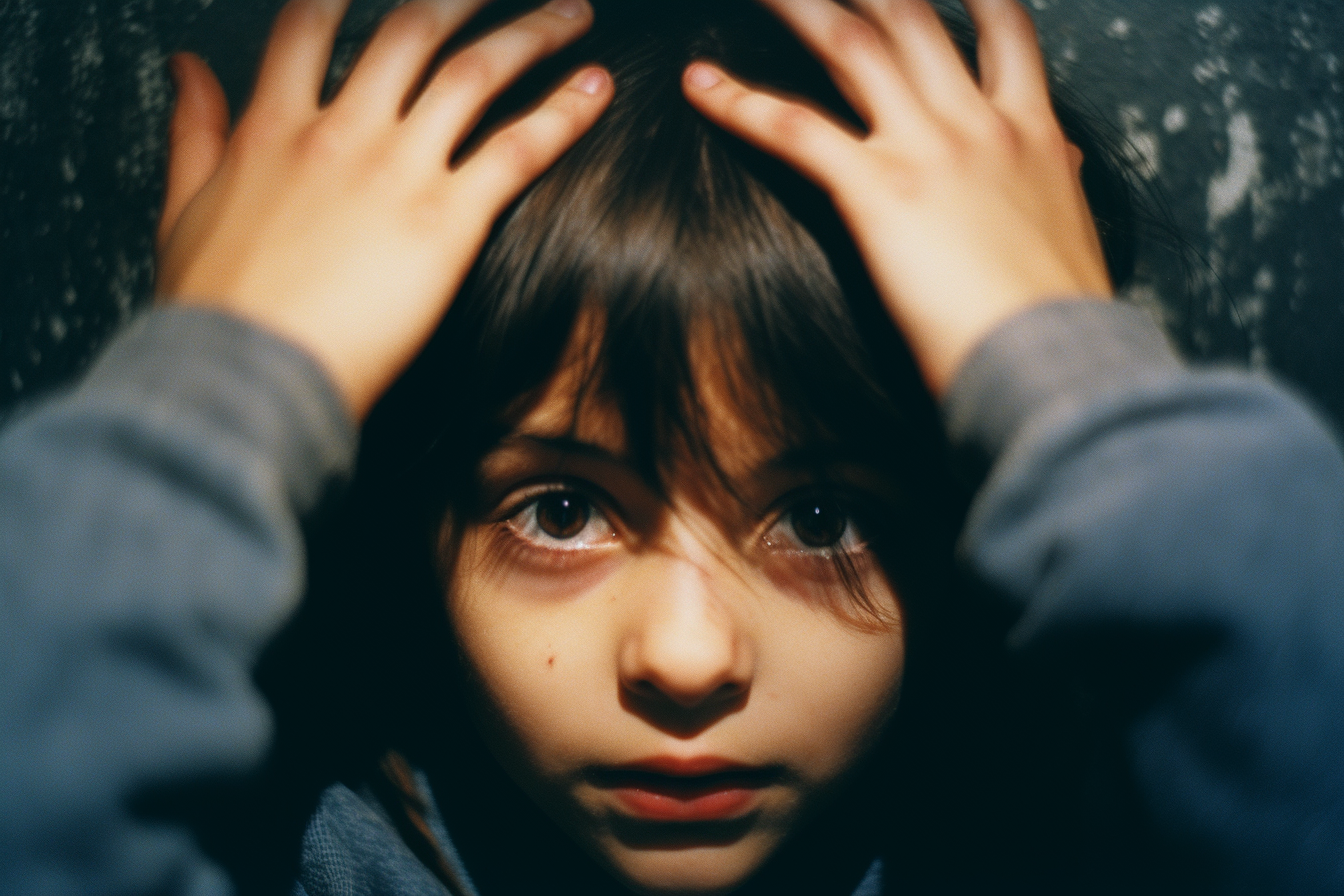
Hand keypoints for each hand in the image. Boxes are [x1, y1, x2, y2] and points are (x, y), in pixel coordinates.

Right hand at [157, 0, 611, 419]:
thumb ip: (196, 129)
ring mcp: (397, 170)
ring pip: (475, 72)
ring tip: (574, 13)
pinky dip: (563, 113)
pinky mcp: (446, 220)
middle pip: (412, 30)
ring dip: (532, 33)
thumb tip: (188, 68)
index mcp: (274, 127)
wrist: (247, 374)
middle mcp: (342, 132)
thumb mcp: (182, 206)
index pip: (310, 24)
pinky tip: (597, 89)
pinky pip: (517, 149)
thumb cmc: (215, 309)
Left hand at [682, 0, 1111, 395]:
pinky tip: (699, 82)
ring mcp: (928, 150)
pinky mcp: (879, 192)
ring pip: (851, 45)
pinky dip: (740, 103)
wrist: (1058, 361)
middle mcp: (979, 123)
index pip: (1004, 30)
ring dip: (797, 7)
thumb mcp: (1074, 229)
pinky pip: (795, 129)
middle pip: (910, 16)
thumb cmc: (1062, 318)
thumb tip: (1064, 159)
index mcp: (1032, 133)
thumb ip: (1057, 181)